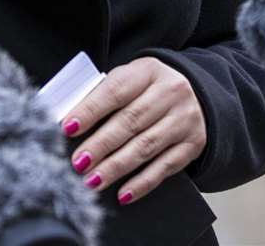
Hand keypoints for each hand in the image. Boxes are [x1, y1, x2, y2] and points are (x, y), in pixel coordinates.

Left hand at [60, 57, 206, 206]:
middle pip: (131, 121)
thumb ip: (103, 96)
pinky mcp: (192, 144)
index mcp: (148, 70)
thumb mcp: (130, 79)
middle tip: (79, 162)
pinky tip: (123, 193)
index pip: (116, 90)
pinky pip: (165, 167)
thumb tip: (70, 123)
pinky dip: (142, 182)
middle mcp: (170, 92)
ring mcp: (184, 119)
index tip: (69, 128)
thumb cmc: (148, 89)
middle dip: (101, 144)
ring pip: (146, 146)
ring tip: (93, 180)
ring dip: (116, 166)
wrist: (196, 94)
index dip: (91, 110)